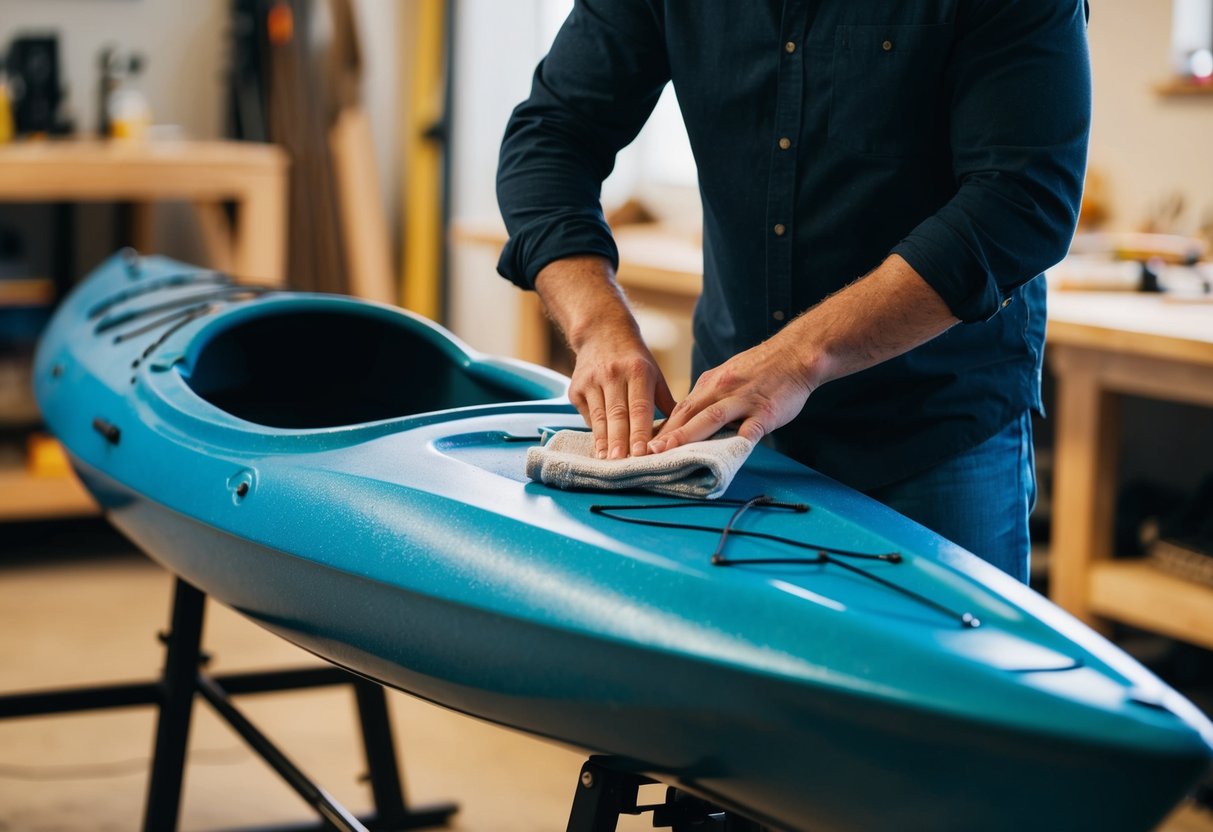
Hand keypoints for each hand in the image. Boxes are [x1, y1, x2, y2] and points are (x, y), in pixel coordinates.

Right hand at [570, 327, 676, 458]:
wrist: (601, 332)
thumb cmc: (634, 359)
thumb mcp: (654, 373)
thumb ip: (665, 401)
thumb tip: (681, 429)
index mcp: (637, 371)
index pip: (639, 407)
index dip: (639, 431)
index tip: (641, 453)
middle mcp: (613, 375)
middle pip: (617, 414)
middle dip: (619, 441)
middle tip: (621, 464)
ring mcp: (591, 381)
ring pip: (599, 417)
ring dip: (603, 441)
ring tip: (607, 461)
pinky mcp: (576, 388)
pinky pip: (587, 414)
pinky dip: (594, 432)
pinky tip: (599, 448)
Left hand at [648, 335, 812, 452]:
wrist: (796, 354)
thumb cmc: (762, 370)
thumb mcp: (728, 377)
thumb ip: (710, 398)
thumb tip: (689, 420)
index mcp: (711, 384)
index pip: (681, 408)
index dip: (662, 428)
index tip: (646, 444)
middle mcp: (722, 390)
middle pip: (688, 413)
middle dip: (665, 434)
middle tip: (645, 451)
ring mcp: (743, 400)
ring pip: (710, 418)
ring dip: (686, 435)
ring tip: (667, 451)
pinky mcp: (765, 412)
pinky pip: (749, 429)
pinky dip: (735, 441)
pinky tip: (723, 456)